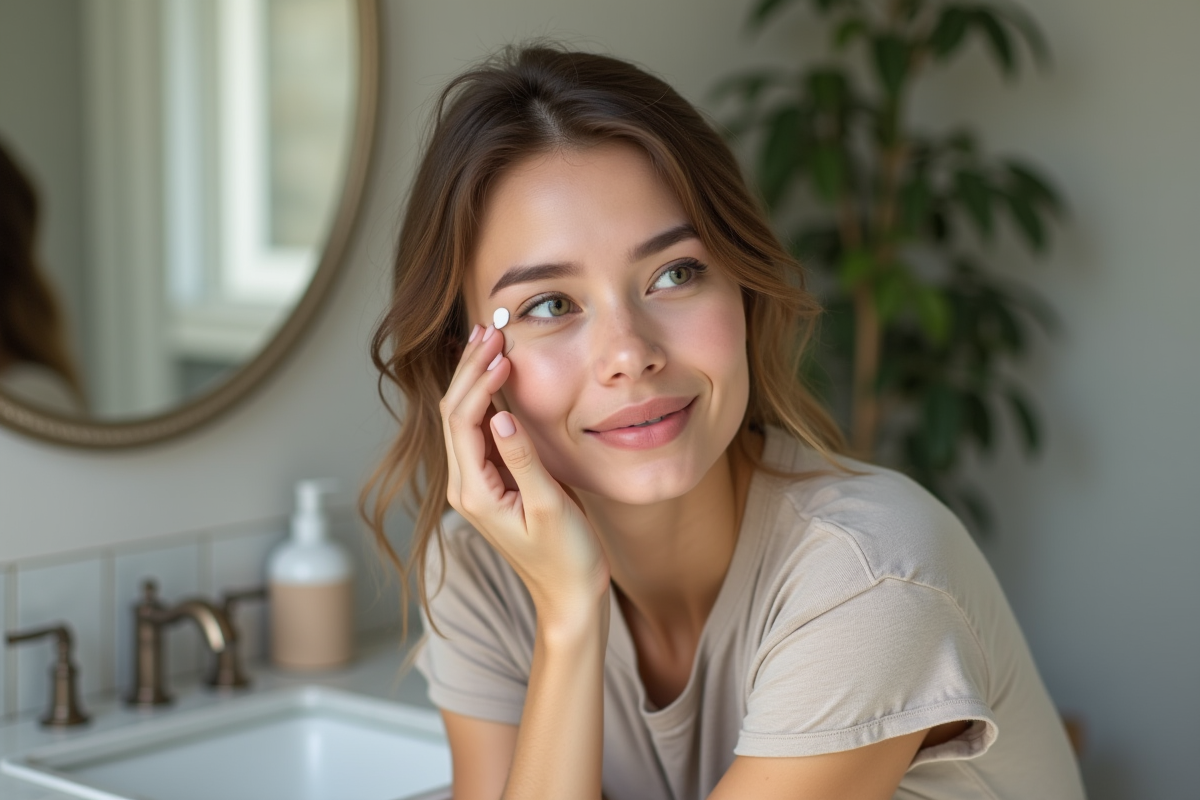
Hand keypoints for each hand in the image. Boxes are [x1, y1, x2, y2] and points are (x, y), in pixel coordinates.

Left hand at [441, 324, 610, 626]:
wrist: (568, 596)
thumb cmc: (565, 559)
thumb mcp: (549, 508)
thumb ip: (523, 461)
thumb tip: (500, 416)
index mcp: (474, 491)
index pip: (463, 421)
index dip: (479, 382)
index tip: (503, 353)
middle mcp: (466, 485)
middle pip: (455, 413)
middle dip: (471, 369)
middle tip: (491, 329)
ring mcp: (476, 484)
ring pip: (465, 418)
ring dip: (476, 378)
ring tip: (491, 340)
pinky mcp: (493, 482)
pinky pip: (480, 431)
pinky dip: (488, 397)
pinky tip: (499, 376)